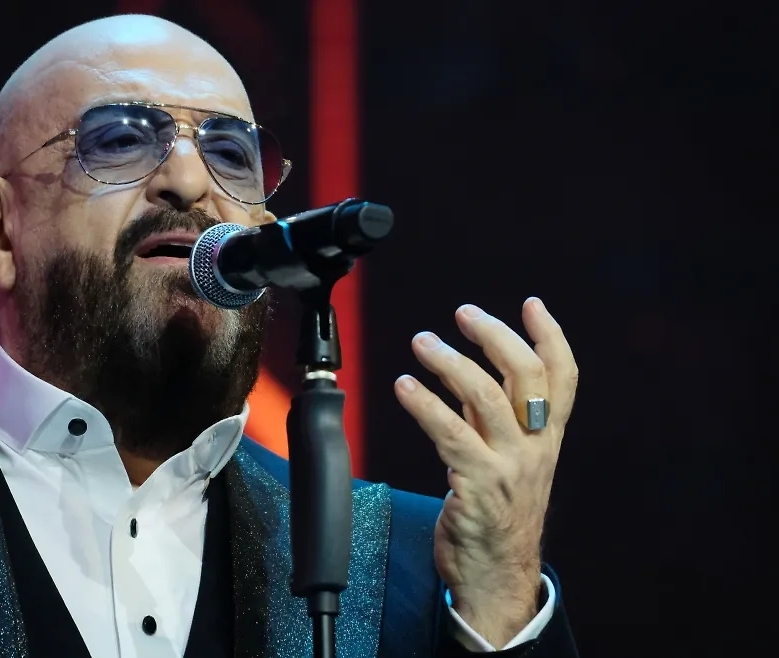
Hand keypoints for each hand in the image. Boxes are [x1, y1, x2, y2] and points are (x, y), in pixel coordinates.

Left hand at [394, 298, 577, 647]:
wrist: (497, 576)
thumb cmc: (496, 512)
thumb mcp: (505, 458)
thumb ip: (492, 417)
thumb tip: (470, 370)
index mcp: (547, 438)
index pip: (564, 378)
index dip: (552, 337)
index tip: (532, 304)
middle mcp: (535, 448)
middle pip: (527, 376)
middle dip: (495, 336)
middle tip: (463, 313)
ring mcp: (509, 467)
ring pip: (487, 398)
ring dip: (451, 363)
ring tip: (423, 342)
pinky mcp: (478, 486)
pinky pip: (451, 434)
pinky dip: (426, 405)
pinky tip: (404, 387)